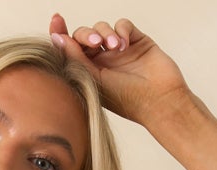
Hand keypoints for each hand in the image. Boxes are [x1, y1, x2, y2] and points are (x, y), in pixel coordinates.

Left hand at [47, 15, 190, 126]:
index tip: (56, 20)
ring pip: (102, 27)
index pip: (71, 50)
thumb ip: (75, 58)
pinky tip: (125, 45)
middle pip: (85, 35)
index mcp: (89, 74)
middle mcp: (102, 61)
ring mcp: (119, 50)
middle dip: (87, 35)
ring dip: (106, 33)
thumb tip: (56, 38)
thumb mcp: (95, 80)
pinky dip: (121, 30)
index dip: (62, 34)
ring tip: (116, 48)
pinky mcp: (136, 40)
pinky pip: (122, 24)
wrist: (160, 100)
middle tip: (96, 44)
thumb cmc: (128, 100)